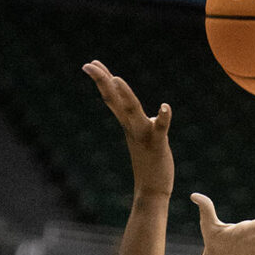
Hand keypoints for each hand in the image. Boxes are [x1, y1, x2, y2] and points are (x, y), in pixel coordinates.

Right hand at [83, 61, 173, 197]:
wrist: (152, 191)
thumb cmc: (148, 164)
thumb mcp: (138, 136)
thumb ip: (135, 121)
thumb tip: (130, 109)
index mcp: (128, 124)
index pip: (112, 98)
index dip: (102, 80)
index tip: (91, 64)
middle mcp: (132, 127)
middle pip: (115, 99)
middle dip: (103, 80)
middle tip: (89, 64)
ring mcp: (144, 135)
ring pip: (132, 111)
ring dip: (125, 95)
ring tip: (117, 78)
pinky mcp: (158, 144)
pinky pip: (160, 129)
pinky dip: (163, 118)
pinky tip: (165, 106)